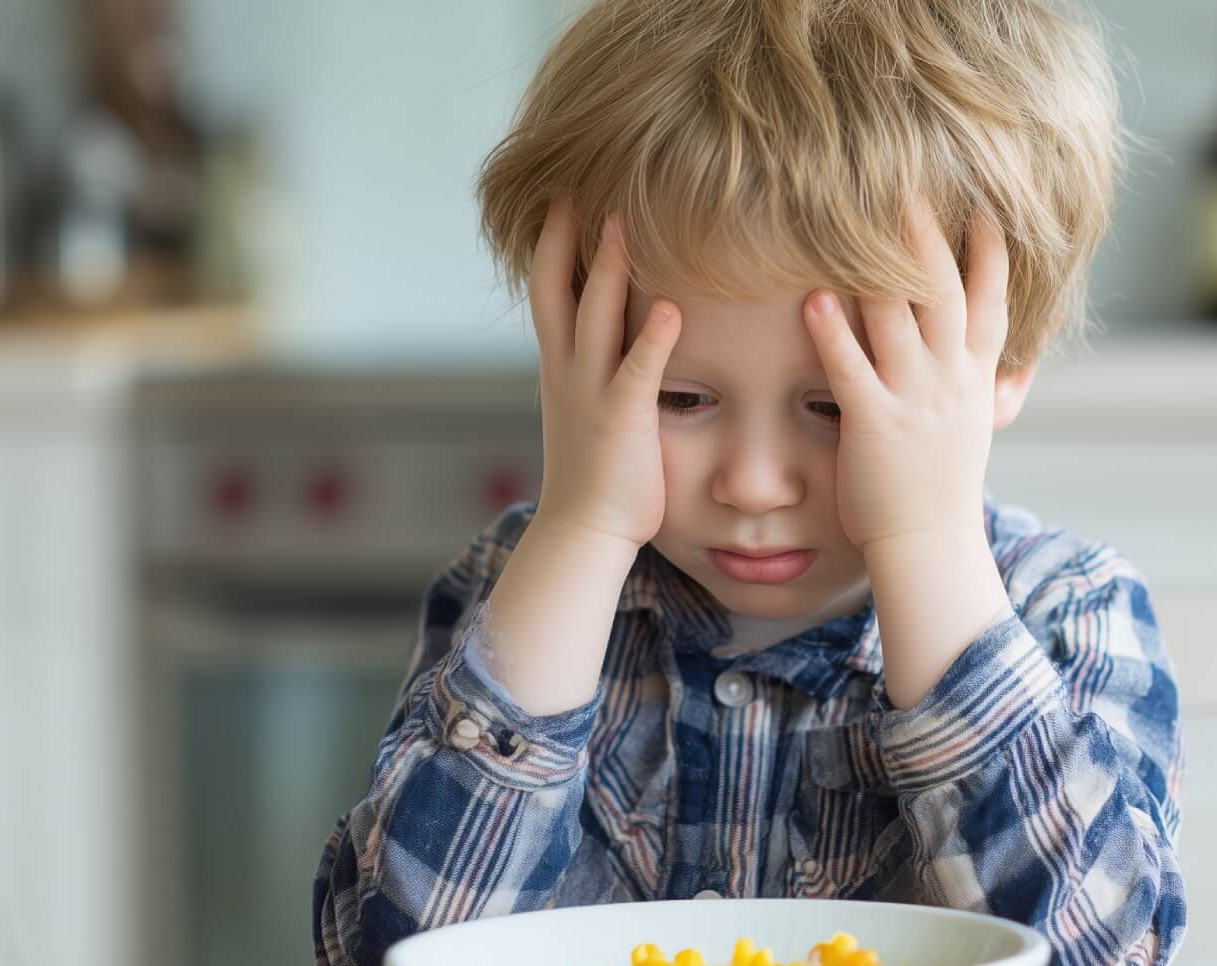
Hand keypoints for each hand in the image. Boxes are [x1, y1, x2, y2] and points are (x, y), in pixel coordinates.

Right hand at [528, 199, 681, 548]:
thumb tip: (608, 342)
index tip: (559, 198)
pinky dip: (652, 337)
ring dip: (608, 266)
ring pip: (593, 315)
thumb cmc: (595, 475)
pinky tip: (670, 306)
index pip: (546, 288)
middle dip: (564, 234)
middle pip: (556, 286)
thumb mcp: (586, 409)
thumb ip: (597, 370)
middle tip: (574, 184)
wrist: (582, 531)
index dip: (550, 241)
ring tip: (623, 219)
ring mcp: (591, 392)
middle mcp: (566, 370)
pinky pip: (638, 370)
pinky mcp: (622, 419)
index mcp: (559, 365)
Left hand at [801, 200, 1007, 549]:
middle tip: (909, 186)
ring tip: (859, 218)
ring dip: (878, 268)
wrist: (930, 545)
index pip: (990, 302)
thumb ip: (979, 379)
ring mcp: (914, 401)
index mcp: (975, 377)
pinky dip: (833, 332)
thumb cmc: (942, 485)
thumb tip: (1000, 354)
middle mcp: (950, 380)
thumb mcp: (974, 423)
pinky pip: (851, 369)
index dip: (989, 253)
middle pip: (942, 293)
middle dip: (927, 238)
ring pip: (898, 320)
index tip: (984, 206)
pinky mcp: (874, 425)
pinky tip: (814, 298)